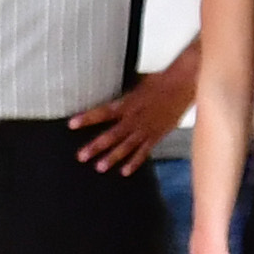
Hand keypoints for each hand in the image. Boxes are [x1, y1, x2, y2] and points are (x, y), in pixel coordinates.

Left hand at [69, 57, 192, 172]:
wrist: (183, 84)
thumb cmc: (159, 81)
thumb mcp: (136, 84)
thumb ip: (123, 95)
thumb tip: (110, 92)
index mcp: (127, 103)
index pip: (102, 112)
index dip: (87, 118)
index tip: (71, 124)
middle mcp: (133, 118)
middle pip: (111, 135)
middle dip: (95, 146)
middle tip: (80, 156)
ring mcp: (145, 129)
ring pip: (126, 146)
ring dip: (112, 157)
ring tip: (99, 168)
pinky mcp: (156, 135)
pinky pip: (144, 152)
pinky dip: (135, 162)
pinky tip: (124, 172)